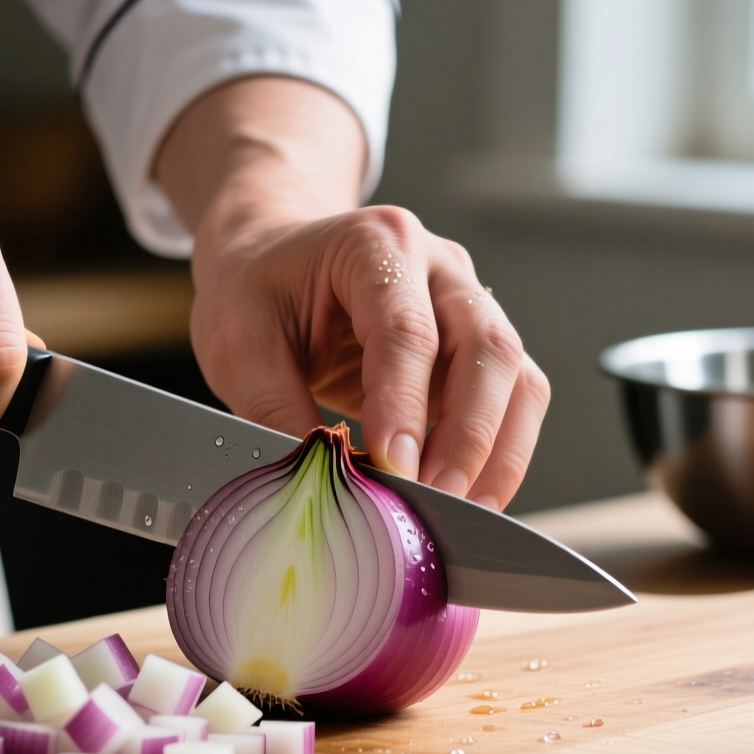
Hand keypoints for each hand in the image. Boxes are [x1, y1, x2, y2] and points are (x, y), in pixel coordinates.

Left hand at [189, 207, 548, 510]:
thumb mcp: (237, 344)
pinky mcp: (475, 350)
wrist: (271, 258)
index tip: (394, 467)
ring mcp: (468, 306)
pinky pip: (514, 400)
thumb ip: (275, 409)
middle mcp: (439, 268)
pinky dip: (499, 452)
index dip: (404, 404)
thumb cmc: (257, 290)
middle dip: (470, 434)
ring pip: (517, 377)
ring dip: (498, 450)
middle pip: (487, 347)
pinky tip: (468, 493)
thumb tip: (323, 480)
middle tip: (438, 498)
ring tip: (462, 508)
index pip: (407, 330)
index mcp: (375, 245)